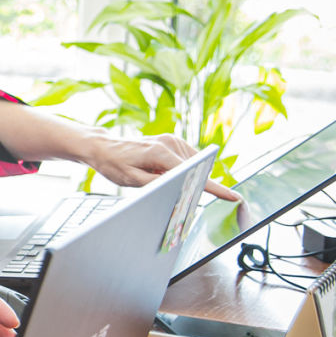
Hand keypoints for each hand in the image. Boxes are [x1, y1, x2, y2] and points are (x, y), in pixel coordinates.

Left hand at [80, 132, 239, 201]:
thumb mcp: (133, 181)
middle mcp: (170, 143)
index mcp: (161, 153)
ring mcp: (172, 140)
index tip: (232, 196)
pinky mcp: (172, 141)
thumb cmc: (115, 164)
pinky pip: (187, 159)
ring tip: (157, 176)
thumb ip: (159, 185)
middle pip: (196, 168)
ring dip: (186, 175)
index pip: (194, 172)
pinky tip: (163, 172)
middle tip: (169, 188)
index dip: (214, 187)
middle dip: (193, 182)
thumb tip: (181, 189)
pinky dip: (183, 169)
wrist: (104, 147)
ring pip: (194, 163)